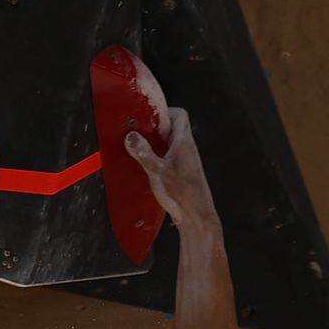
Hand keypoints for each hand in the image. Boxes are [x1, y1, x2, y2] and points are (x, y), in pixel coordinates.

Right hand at [125, 107, 215, 228]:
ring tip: (143, 154)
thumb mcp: (157, 171)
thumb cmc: (182, 195)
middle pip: (173, 129)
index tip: (151, 118)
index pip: (180, 114)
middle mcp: (188, 149)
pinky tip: (151, 171)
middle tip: (142, 136)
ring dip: (158, 147)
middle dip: (157, 130)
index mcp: (184, 142)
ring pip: (172, 145)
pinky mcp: (185, 175)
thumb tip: (131, 137)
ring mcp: (188, 162)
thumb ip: (143, 152)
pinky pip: (172, 160)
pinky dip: (161, 161)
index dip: (166, 111)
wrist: (197, 217)